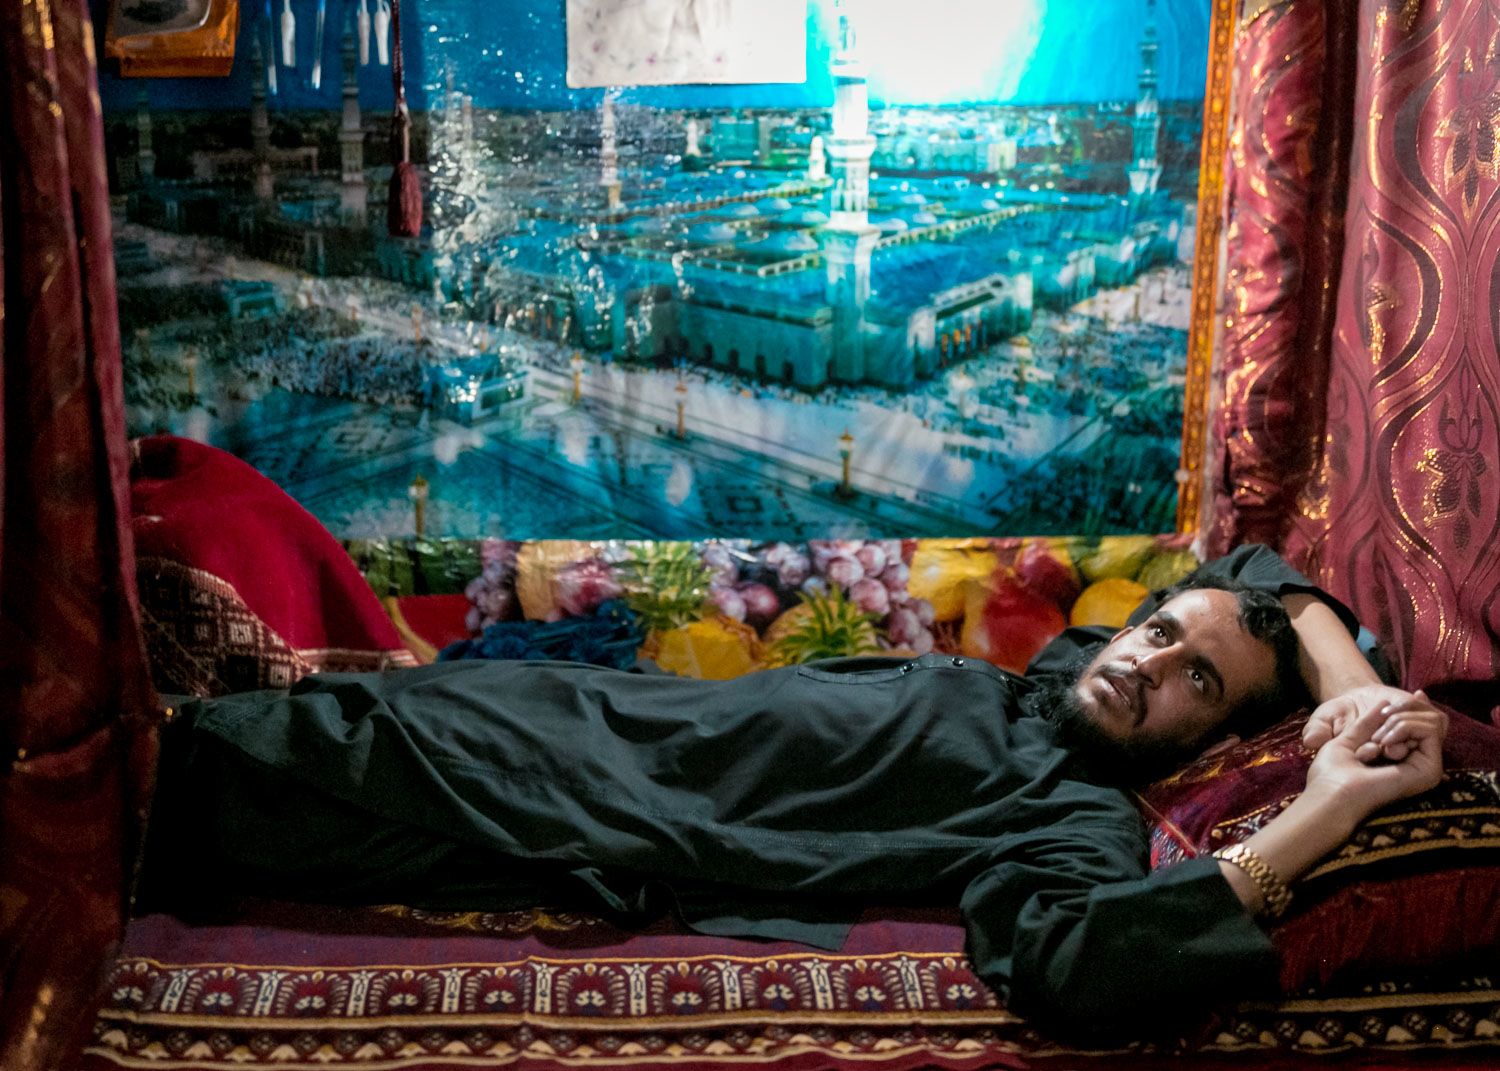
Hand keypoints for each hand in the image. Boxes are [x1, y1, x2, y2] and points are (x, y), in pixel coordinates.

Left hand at [1303, 696, 1447, 818]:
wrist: (1331, 788)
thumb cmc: (1331, 767)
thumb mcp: (1347, 735)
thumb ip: (1369, 721)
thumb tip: (1386, 702)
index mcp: (1400, 756)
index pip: (1424, 723)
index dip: (1420, 705)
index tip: (1417, 693)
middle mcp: (1417, 761)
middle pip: (1433, 718)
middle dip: (1406, 706)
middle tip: (1382, 716)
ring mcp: (1425, 766)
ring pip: (1433, 721)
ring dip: (1400, 719)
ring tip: (1377, 738)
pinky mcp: (1430, 770)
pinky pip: (1431, 730)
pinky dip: (1405, 725)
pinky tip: (1384, 741)